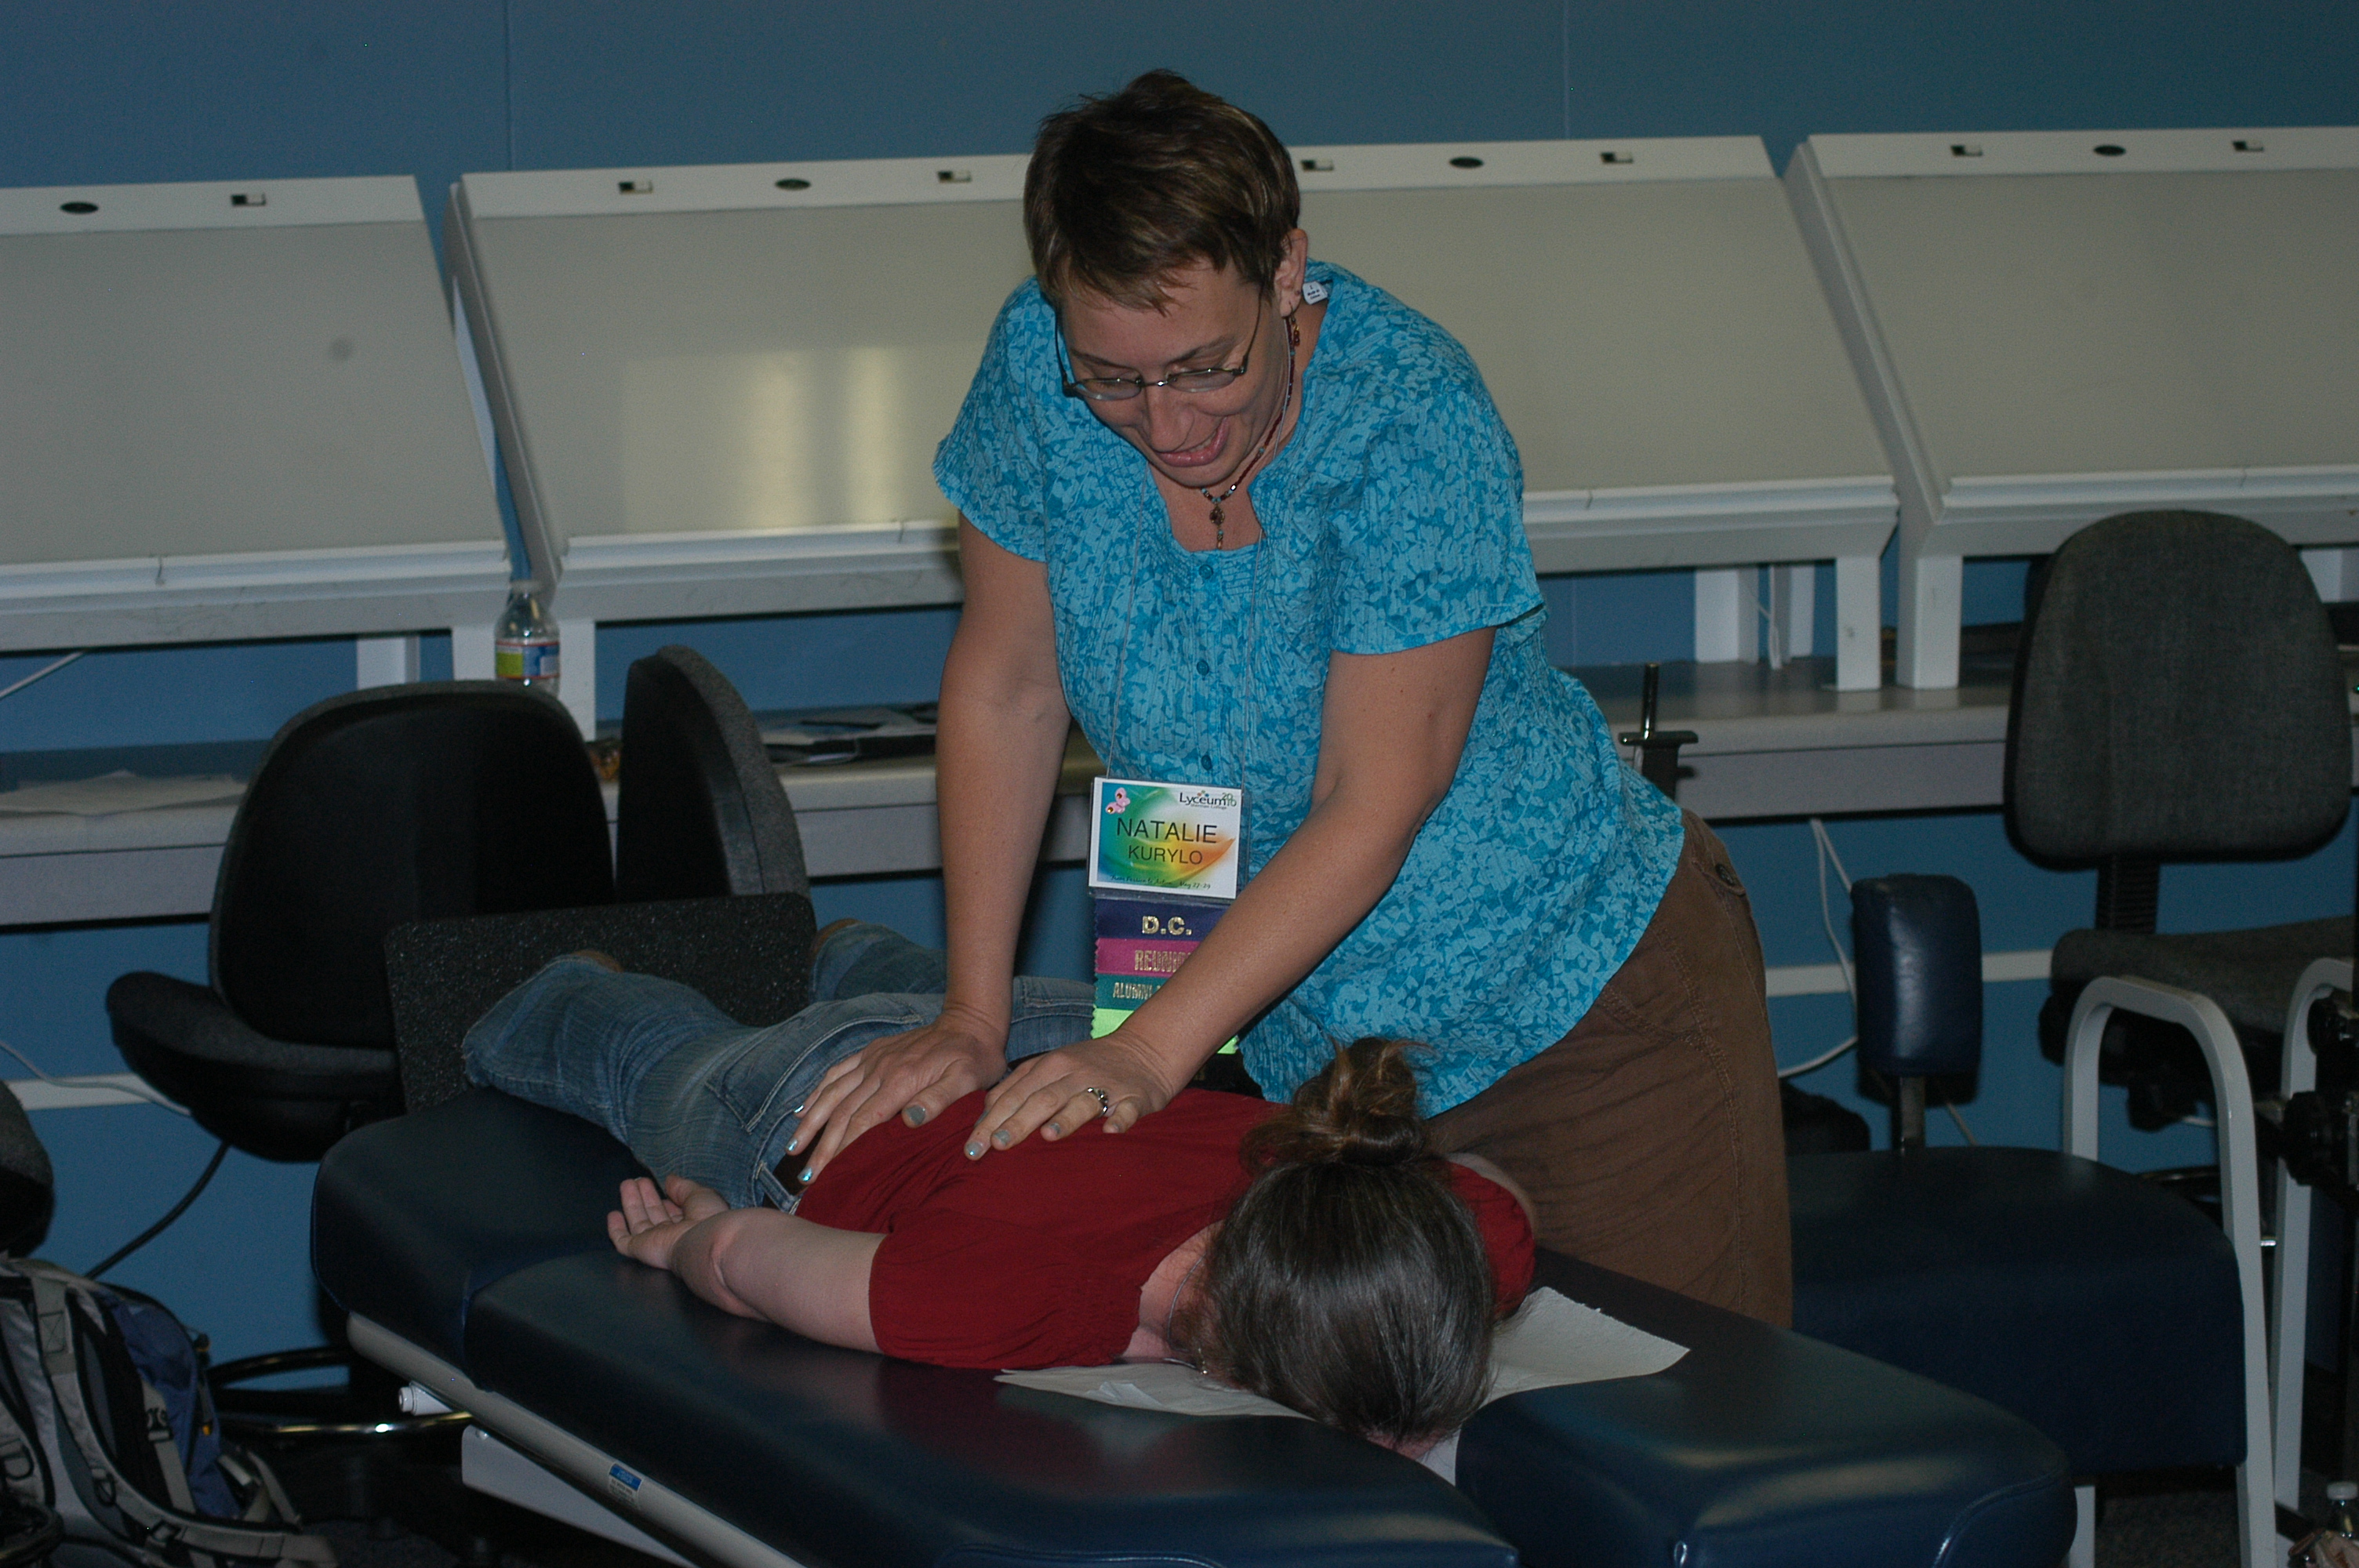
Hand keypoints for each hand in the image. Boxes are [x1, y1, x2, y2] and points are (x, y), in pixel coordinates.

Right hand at [607, 1174, 726, 1269]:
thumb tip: (669, 1179)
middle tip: (638, 1179)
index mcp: (692, 1224)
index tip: (663, 1183)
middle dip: (647, 1196)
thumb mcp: (700, 1195)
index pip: (676, 1211)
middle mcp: (674, 1234)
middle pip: (655, 1214)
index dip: (669, 1198)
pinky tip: (613, 1215)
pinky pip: (624, 1242)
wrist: (703, 1245)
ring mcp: (656, 1243)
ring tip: (626, 1183)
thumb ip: (683, 1187)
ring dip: (632, 1204)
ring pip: (639, 1223)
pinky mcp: (641, 1249)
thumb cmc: (708, 1218)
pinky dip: (616, 1230)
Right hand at [788, 1008, 1007, 1183]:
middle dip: (820, 1146)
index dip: (841, 1149)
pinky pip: (837, 1072)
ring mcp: (873, 1059)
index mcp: (901, 1080)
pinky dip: (818, 1092)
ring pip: (832, 1093)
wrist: (969, 1023)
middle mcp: (879, 1069)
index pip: (863, 1121)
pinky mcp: (872, 1052)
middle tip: (806, 1176)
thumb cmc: (973, 1058)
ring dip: (810, 1122)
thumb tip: (910, 1120)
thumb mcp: (968, 1080)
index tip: (825, 1173)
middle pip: (841, 1112)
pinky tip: (803, 1110)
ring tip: (792, 1148)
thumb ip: (940, 1099)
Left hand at [963, 1030, 1187, 1158]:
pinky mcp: (1134, 1098)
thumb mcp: (1049, 1068)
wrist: (1144, 1051)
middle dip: (1017, 1123)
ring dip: (1066, 1119)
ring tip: (1048, 1136)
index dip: (991, 1120)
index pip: (1014, 1094)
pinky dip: (1119, 1120)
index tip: (972, 1147)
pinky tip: (1110, 1132)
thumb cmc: (1086, 1068)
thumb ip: (1018, 1089)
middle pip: (1042, 1099)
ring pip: (1082, 1102)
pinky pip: (1126, 1111)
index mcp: (1049, 1066)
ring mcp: (1105, 1086)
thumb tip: (983, 1120)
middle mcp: (1074, 1074)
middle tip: (996, 1146)